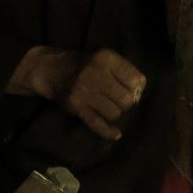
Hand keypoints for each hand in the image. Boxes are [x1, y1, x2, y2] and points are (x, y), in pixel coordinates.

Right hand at [8, 47, 145, 141]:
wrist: (53, 69)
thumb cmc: (85, 65)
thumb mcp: (105, 59)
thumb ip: (124, 71)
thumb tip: (139, 92)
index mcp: (105, 58)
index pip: (135, 80)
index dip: (136, 87)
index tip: (128, 88)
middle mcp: (94, 73)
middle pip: (126, 99)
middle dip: (125, 102)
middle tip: (116, 98)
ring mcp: (84, 91)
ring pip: (115, 113)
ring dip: (113, 112)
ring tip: (105, 104)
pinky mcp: (77, 106)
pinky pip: (97, 123)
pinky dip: (108, 131)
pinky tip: (116, 134)